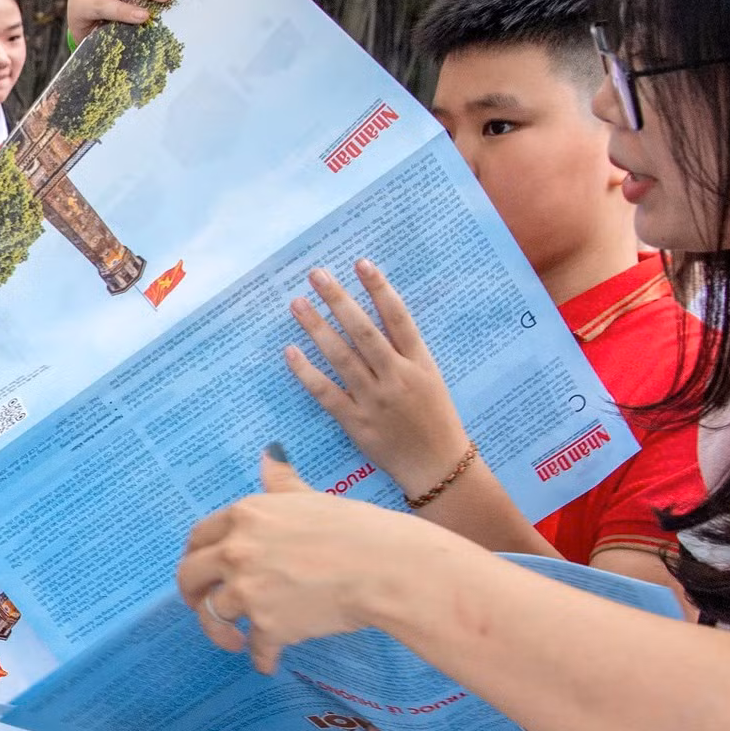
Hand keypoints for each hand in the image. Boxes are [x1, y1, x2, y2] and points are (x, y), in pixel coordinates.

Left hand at [180, 451, 447, 671]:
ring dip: (222, 632)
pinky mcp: (267, 626)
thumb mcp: (310, 496)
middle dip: (193, 594)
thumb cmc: (354, 528)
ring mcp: (247, 590)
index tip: (201, 568)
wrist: (383, 568)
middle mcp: (236, 552)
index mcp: (244, 515)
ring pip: (214, 616)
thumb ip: (281, 482)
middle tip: (204, 605)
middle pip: (190, 576)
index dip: (196, 555)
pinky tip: (269, 662)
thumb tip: (269, 454)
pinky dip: (262, 658)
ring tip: (236, 640)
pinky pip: (255, 648)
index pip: (198, 536)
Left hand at [288, 261, 467, 495]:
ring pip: (341, 357)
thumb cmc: (435, 419)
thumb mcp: (431, 378)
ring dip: (317, 328)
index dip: (379, 288)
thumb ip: (405, 351)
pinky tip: (291, 351)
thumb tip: (373, 316)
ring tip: (298, 304)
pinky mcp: (357, 423)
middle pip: (364, 331)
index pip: (398, 317)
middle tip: (317, 275)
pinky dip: (307, 372)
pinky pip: (326, 393)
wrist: (438, 467)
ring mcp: (375, 400)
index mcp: (420, 363)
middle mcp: (397, 377)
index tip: (361, 263)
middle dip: (339, 300)